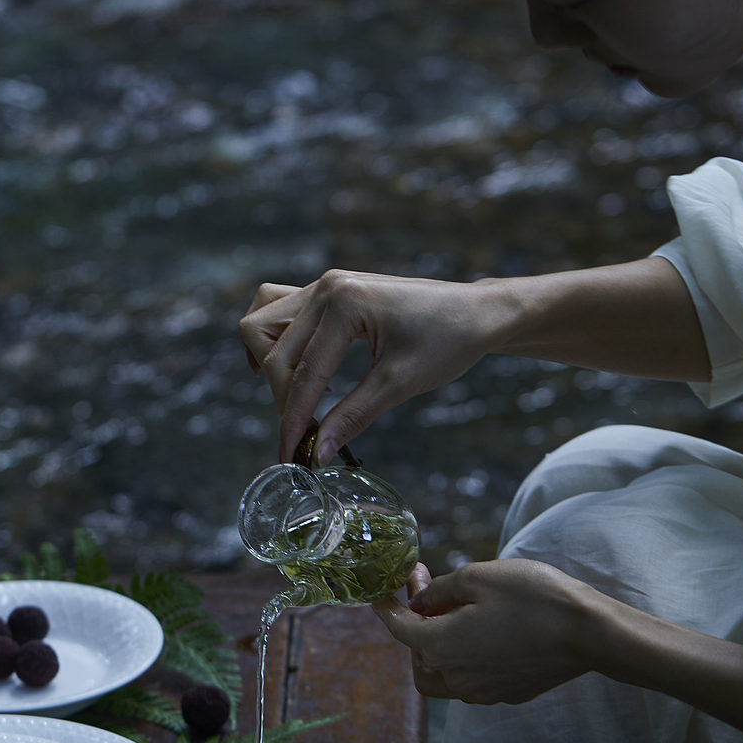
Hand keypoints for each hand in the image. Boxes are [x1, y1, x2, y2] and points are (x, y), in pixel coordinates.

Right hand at [239, 269, 506, 461]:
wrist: (478, 312)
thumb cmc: (449, 340)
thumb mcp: (400, 383)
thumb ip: (353, 416)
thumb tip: (318, 452)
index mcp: (344, 304)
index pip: (302, 372)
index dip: (292, 421)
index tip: (290, 456)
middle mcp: (327, 287)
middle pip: (272, 347)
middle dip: (282, 397)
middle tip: (306, 434)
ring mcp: (325, 285)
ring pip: (264, 322)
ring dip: (270, 363)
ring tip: (294, 397)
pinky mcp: (330, 292)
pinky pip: (279, 309)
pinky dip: (276, 339)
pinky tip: (293, 367)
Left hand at [373, 558, 603, 702]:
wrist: (589, 633)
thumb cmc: (533, 598)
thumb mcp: (478, 577)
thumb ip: (439, 591)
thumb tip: (420, 602)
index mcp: (439, 647)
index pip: (397, 627)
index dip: (387, 605)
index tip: (383, 590)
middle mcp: (455, 678)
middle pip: (417, 658)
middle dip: (415, 626)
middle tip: (429, 593)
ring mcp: (482, 692)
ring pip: (442, 677)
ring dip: (438, 649)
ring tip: (454, 618)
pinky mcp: (507, 694)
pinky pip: (472, 681)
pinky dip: (466, 660)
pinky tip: (485, 634)